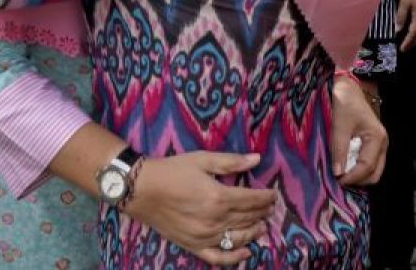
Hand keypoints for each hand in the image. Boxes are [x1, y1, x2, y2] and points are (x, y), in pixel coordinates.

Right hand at [124, 151, 274, 265]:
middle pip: (247, 218)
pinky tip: (246, 252)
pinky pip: (218, 257)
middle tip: (271, 208)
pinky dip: (234, 257)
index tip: (273, 194)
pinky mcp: (193, 246)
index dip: (266, 197)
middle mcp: (215, 220)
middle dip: (262, 212)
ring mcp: (205, 236)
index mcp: (218, 197)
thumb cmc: (172, 170)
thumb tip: (257, 159)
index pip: (252, 200)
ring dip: (254, 231)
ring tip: (263, 226)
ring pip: (238, 237)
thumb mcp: (202, 160)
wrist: (141, 189)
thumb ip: (231, 162)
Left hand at [331, 75, 387, 184]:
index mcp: (377, 138)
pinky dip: (358, 168)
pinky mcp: (373, 144)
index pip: (367, 167)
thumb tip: (338, 173)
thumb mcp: (339, 125)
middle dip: (358, 180)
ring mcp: (380, 145)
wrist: (348, 88)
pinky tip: (345, 164)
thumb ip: (339, 149)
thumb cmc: (345, 104)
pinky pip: (369, 163)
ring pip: (373, 170)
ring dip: (358, 175)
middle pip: (375, 174)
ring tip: (341, 172)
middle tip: (339, 178)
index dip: (352, 177)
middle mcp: (382, 144)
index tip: (337, 180)